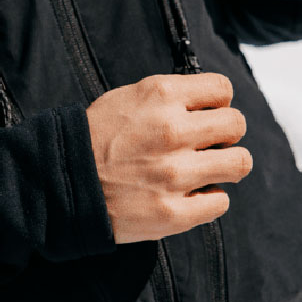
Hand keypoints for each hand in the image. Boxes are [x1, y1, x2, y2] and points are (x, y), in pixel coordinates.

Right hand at [86, 73, 251, 243]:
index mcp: (161, 96)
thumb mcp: (129, 97)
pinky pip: (220, 202)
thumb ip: (171, 97)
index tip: (207, 114)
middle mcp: (172, 131)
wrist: (62, 182)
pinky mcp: (173, 212)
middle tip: (209, 143)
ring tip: (205, 169)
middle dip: (226, 133)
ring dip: (226, 166)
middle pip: (236, 124)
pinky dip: (210, 198)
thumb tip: (209, 102)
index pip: (222, 88)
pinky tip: (191, 194)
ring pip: (239, 163)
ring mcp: (174, 174)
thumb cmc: (95, 137)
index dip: (217, 102)